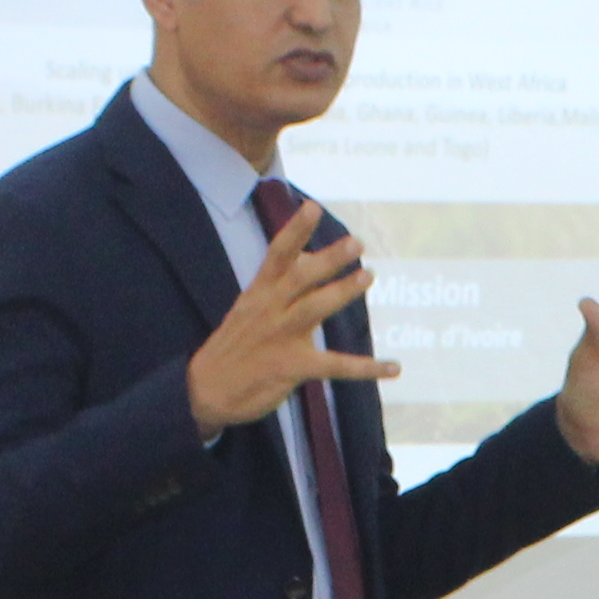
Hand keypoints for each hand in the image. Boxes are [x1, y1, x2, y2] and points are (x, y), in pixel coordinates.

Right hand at [184, 210, 391, 434]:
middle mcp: (270, 310)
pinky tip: (394, 367)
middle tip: (355, 242)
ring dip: (342, 292)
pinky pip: (335, 366)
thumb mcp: (249, 308)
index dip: (295, 231)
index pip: (277, 255)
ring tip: (368, 276)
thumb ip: (279, 287)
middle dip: (327, 259)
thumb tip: (310, 259)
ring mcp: (281, 338)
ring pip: (315, 310)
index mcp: (259, 293)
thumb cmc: (234, 345)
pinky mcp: (293, 367)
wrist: (205, 390)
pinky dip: (367, 368)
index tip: (312, 208)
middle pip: (300, 277)